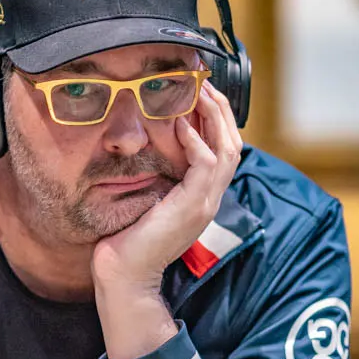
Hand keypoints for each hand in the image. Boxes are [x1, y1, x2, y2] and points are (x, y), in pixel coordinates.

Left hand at [91, 80, 242, 288]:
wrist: (124, 274)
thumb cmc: (127, 239)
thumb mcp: (147, 200)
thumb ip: (156, 177)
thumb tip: (147, 148)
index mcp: (202, 197)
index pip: (223, 151)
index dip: (216, 121)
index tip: (200, 95)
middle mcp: (210, 199)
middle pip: (233, 144)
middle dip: (221, 111)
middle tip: (205, 83)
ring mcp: (206, 203)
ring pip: (228, 149)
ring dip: (214, 117)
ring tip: (199, 92)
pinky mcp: (194, 205)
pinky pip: (206, 163)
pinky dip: (196, 140)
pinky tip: (180, 124)